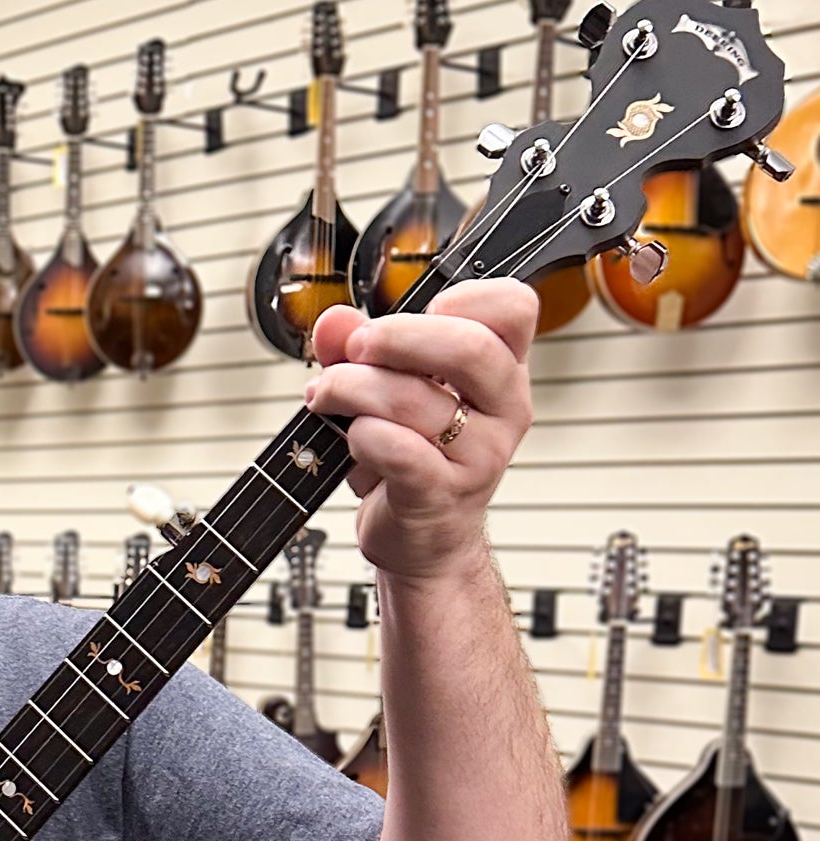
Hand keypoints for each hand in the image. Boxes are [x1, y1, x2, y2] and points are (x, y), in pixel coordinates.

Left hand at [305, 280, 536, 583]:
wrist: (424, 543)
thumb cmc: (413, 460)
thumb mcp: (388, 392)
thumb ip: (361, 349)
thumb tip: (333, 321)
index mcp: (502, 372)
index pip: (515, 308)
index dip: (465, 297)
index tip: (422, 310)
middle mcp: (503, 410)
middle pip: (469, 347)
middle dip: (396, 337)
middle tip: (356, 349)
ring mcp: (479, 456)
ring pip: (414, 400)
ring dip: (353, 389)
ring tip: (326, 396)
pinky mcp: (441, 495)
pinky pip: (399, 451)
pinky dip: (363, 436)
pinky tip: (352, 438)